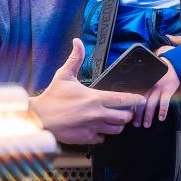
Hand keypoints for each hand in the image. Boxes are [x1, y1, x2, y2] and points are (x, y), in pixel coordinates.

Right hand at [29, 39, 143, 144]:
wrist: (39, 118)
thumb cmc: (52, 97)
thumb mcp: (64, 75)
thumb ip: (75, 58)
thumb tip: (77, 41)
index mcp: (95, 98)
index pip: (123, 99)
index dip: (135, 99)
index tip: (141, 99)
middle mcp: (97, 114)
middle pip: (125, 117)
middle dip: (127, 114)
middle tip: (124, 110)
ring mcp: (93, 127)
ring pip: (117, 130)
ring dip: (117, 125)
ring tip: (113, 119)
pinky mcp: (86, 138)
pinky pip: (103, 139)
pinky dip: (103, 134)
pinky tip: (98, 128)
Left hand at [139, 45, 180, 126]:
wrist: (173, 65)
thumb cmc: (160, 73)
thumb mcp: (147, 77)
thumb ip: (141, 86)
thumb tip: (132, 99)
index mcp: (142, 83)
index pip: (134, 97)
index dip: (131, 107)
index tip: (128, 116)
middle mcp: (149, 86)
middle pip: (141, 102)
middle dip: (138, 115)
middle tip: (136, 124)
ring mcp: (159, 88)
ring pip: (151, 104)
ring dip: (148, 116)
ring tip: (146, 124)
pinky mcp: (168, 90)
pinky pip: (165, 102)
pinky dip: (163, 111)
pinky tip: (161, 117)